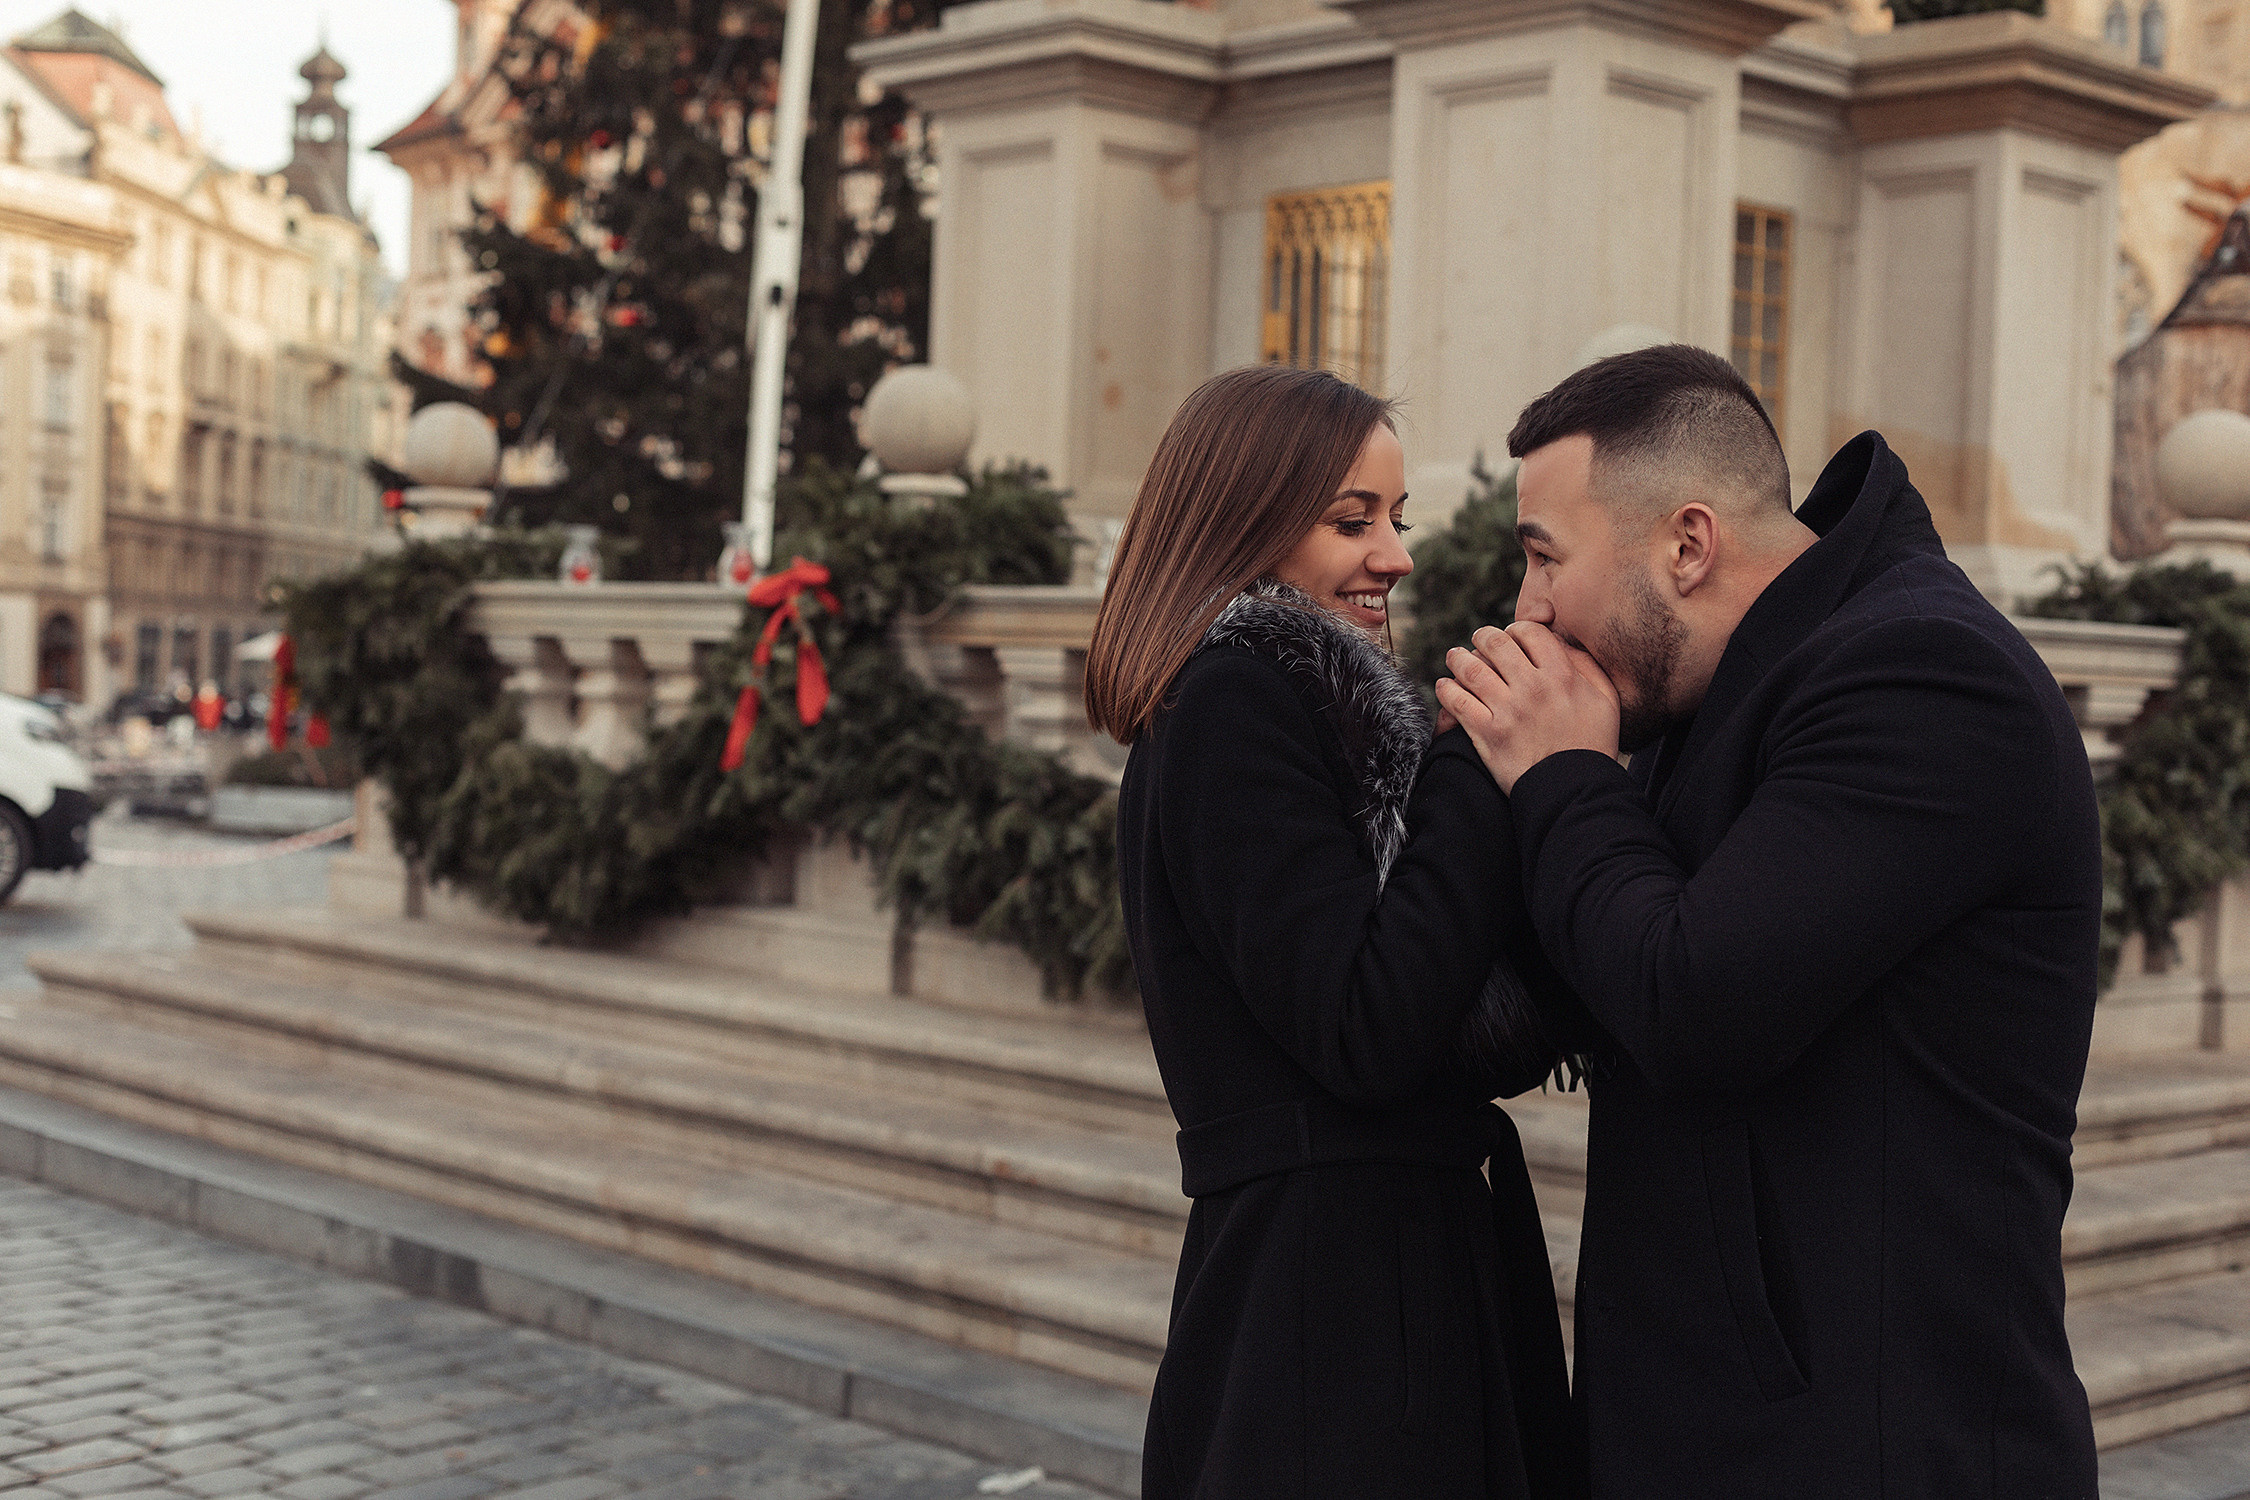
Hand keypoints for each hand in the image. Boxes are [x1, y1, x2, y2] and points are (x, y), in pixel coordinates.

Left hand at [1434, 623, 1621, 792]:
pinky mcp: (1487, 733)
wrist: (1574, 791)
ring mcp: (1507, 709)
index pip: (1530, 632)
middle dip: (1483, 637)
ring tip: (1455, 657)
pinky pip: (1456, 700)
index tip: (1511, 636)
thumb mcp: (1605, 700)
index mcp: (1562, 675)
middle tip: (1478, 640)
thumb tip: (1560, 643)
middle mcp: (1532, 687)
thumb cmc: (1592, 744)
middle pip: (1496, 643)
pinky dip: (1446, 689)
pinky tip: (1445, 686)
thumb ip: (1586, 666)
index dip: (1516, 630)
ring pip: (1470, 668)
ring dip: (1458, 658)